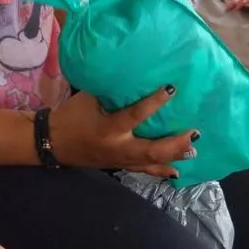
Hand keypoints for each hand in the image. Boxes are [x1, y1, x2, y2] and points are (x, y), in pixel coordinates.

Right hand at [49, 87, 196, 179]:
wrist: (54, 143)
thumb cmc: (71, 117)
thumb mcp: (88, 99)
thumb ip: (110, 92)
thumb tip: (133, 75)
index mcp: (109, 128)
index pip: (135, 115)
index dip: (154, 102)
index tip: (172, 89)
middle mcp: (118, 147)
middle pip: (152, 149)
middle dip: (175, 143)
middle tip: (194, 133)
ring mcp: (120, 160)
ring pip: (151, 162)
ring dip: (174, 156)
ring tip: (193, 151)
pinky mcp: (119, 166)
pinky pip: (143, 171)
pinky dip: (160, 171)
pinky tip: (176, 172)